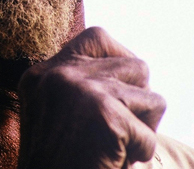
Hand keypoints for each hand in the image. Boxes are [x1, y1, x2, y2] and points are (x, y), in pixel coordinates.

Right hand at [17, 27, 165, 168]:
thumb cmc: (56, 163)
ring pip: (151, 97)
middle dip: (139, 101)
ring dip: (143, 128)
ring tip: (118, 148)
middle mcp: (59, 74)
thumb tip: (132, 69)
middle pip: (135, 66)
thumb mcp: (53, 116)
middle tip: (122, 130)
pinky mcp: (105, 115)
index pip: (97, 37)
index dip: (120, 58)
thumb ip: (78, 89)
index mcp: (42, 74)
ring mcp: (81, 90)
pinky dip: (139, 155)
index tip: (123, 90)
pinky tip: (114, 164)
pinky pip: (149, 135)